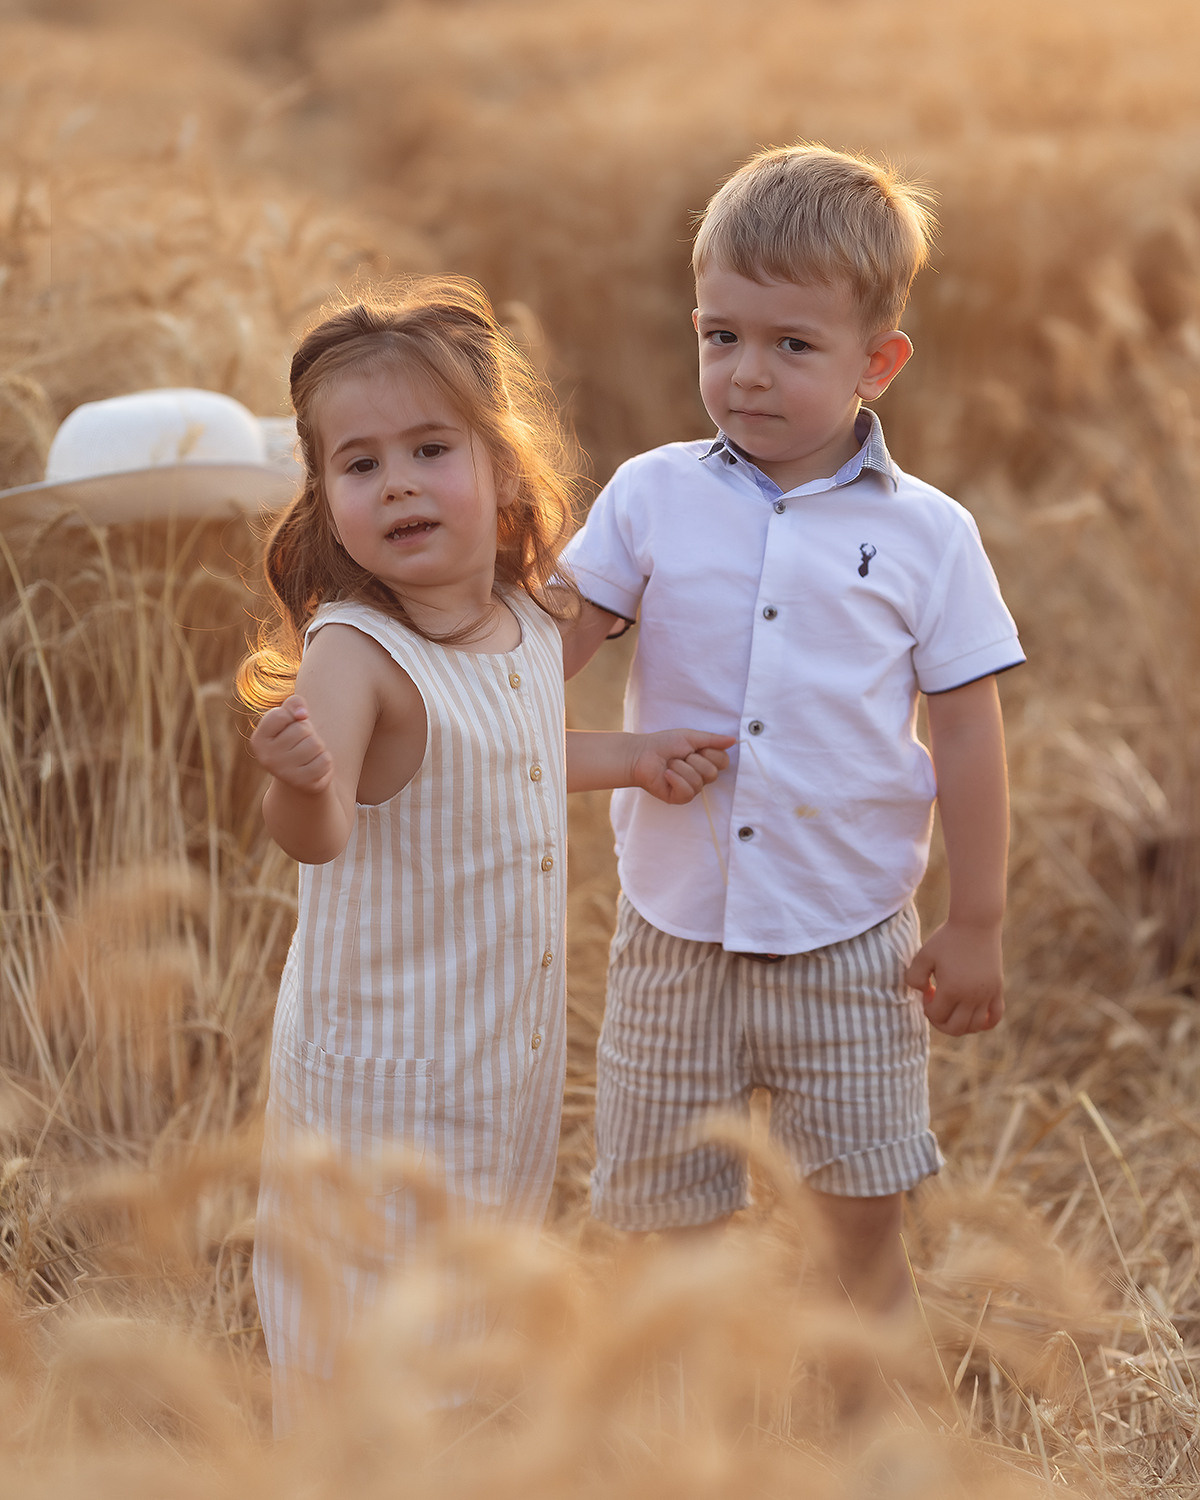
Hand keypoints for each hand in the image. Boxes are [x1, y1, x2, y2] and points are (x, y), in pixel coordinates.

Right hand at [250, 694, 334, 794]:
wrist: (301, 775)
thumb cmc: (296, 739)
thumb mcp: (291, 717)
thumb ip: (294, 703)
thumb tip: (302, 714)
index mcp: (259, 739)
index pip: (281, 714)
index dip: (293, 716)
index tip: (291, 725)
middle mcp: (266, 757)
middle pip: (301, 729)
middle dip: (308, 733)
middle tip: (302, 743)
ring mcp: (283, 772)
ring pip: (315, 744)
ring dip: (318, 747)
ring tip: (309, 754)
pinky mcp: (302, 783)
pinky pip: (325, 761)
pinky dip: (325, 760)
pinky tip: (315, 765)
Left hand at [629, 729, 734, 804]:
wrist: (641, 754)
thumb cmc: (664, 743)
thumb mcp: (690, 736)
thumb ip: (712, 739)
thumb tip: (733, 740)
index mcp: (706, 761)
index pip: (723, 762)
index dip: (710, 753)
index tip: (695, 747)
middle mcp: (701, 776)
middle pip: (713, 773)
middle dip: (694, 760)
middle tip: (680, 755)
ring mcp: (691, 788)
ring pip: (698, 782)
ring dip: (681, 768)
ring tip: (669, 764)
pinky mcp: (679, 798)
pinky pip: (687, 792)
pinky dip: (675, 779)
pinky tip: (666, 774)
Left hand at [904, 919, 1004, 1035]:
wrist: (976, 923)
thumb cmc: (947, 939)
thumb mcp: (923, 955)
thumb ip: (914, 977)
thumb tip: (923, 993)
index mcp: (951, 989)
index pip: (936, 1016)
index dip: (927, 1007)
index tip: (928, 990)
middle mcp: (971, 996)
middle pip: (956, 1029)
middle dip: (941, 1022)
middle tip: (937, 1003)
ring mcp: (987, 995)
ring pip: (975, 1027)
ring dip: (960, 1023)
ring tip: (953, 1006)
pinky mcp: (997, 989)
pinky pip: (995, 1017)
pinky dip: (984, 1023)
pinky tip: (974, 1014)